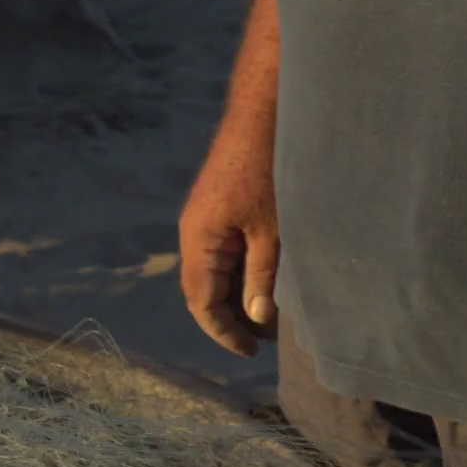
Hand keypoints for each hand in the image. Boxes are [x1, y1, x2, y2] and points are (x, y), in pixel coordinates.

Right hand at [178, 117, 279, 357]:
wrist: (263, 115)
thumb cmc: (269, 170)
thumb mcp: (273, 232)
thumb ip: (263, 278)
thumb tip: (256, 320)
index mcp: (199, 241)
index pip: (202, 302)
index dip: (225, 331)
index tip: (252, 352)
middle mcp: (193, 234)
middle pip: (202, 290)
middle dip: (230, 318)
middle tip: (266, 340)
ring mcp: (203, 220)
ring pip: (213, 272)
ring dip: (237, 296)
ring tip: (271, 315)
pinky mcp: (217, 209)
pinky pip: (221, 252)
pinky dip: (240, 273)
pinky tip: (266, 279)